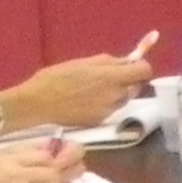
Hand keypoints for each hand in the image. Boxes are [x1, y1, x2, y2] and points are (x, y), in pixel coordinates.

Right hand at [8, 51, 153, 130]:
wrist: (37, 104)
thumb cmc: (56, 78)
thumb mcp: (82, 63)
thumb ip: (109, 62)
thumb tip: (127, 61)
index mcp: (111, 77)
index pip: (144, 71)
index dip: (139, 67)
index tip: (129, 66)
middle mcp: (115, 95)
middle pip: (136, 86)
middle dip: (128, 81)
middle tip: (109, 77)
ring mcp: (109, 110)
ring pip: (124, 99)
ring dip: (117, 93)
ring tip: (94, 89)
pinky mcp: (100, 121)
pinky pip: (111, 109)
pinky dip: (106, 104)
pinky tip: (87, 101)